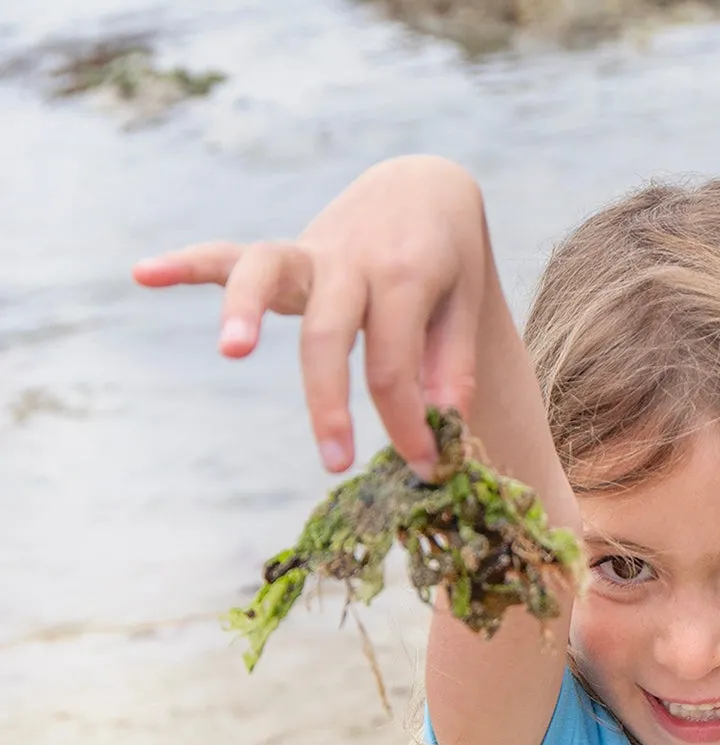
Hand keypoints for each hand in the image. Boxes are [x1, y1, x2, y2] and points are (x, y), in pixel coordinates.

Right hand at [133, 155, 486, 476]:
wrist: (421, 190)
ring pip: (266, 273)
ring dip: (242, 307)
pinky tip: (143, 273)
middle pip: (328, 333)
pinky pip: (225, 254)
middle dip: (329, 402)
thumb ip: (452, 366)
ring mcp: (310, 252)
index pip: (395, 368)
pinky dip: (185, 262)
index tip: (425, 468)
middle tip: (335, 462)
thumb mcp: (465, 309)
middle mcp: (351, 260)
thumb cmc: (444, 265)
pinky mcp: (282, 253)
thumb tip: (443, 426)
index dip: (408, 426)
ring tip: (231, 350)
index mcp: (405, 277)